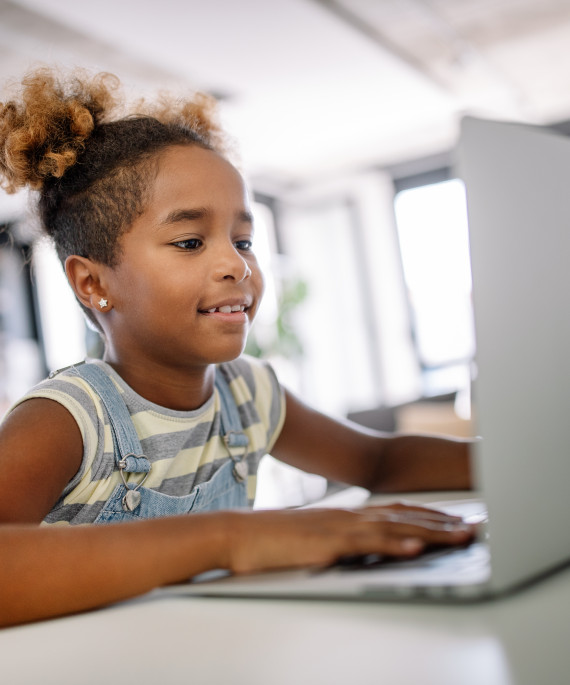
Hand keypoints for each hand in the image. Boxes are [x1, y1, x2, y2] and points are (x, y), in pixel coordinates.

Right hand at [223, 503, 474, 573]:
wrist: (240, 535)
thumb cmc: (274, 541)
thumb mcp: (315, 540)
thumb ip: (341, 542)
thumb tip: (361, 550)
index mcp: (348, 516)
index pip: (398, 512)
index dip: (430, 516)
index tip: (456, 521)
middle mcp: (350, 516)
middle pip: (405, 517)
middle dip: (443, 523)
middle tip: (475, 527)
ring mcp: (341, 527)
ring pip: (395, 527)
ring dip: (432, 532)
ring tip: (462, 536)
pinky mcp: (328, 542)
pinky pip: (367, 544)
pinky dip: (394, 545)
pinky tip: (416, 548)